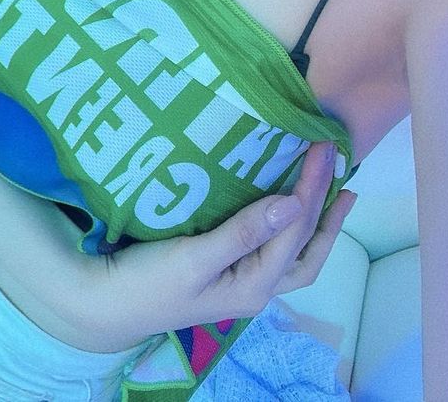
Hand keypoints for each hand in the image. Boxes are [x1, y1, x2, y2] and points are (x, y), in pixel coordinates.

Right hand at [81, 142, 355, 351]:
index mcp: (254, 286)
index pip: (295, 230)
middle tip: (343, 167)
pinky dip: (289, 225)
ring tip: (333, 190)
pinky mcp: (227, 271)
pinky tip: (286, 204)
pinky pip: (271, 247)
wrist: (104, 302)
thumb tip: (294, 204)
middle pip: (307, 249)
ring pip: (294, 253)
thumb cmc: (148, 281)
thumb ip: (245, 231)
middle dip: (328, 208)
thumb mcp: (195, 257)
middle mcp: (256, 288)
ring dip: (316, 221)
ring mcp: (242, 282)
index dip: (313, 186)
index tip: (322, 146)